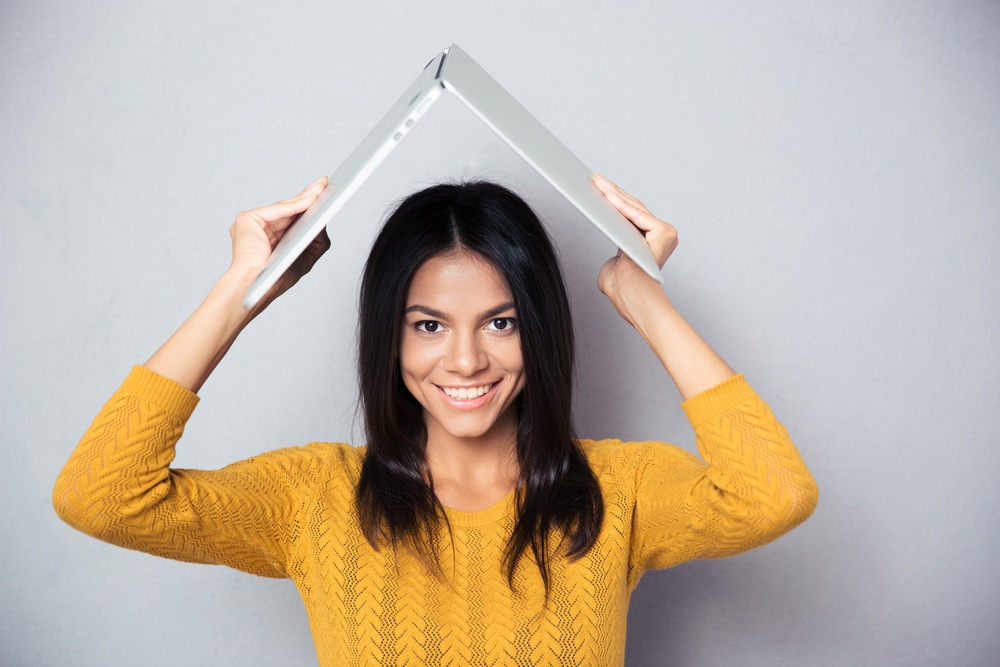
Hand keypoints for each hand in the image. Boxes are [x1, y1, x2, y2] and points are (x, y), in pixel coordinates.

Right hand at [228, 176, 331, 312]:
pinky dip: (296, 205)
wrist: (257, 288)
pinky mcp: (248, 219)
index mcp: (270, 236)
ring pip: (285, 207)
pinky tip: (312, 199)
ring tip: (323, 188)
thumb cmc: (277, 279)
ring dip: (305, 196)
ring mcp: (253, 222)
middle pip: (289, 208)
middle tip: (326, 182)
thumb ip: (317, 241)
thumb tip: (325, 222)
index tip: (325, 193)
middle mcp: (260, 227)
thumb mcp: (305, 258)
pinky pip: (278, 210)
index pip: (292, 216)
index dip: (308, 204)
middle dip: (309, 194)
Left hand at [592, 174, 677, 319]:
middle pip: (633, 208)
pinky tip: (605, 192)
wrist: (632, 299)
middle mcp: (662, 235)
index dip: (613, 200)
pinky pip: (636, 214)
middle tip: (594, 178)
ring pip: (634, 208)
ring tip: (596, 181)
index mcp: (650, 242)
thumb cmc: (623, 290)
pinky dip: (620, 203)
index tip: (598, 187)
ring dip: (613, 193)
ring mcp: (665, 233)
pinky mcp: (664, 232)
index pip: (630, 216)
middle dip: (612, 191)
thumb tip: (614, 249)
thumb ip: (617, 254)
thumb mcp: (615, 266)